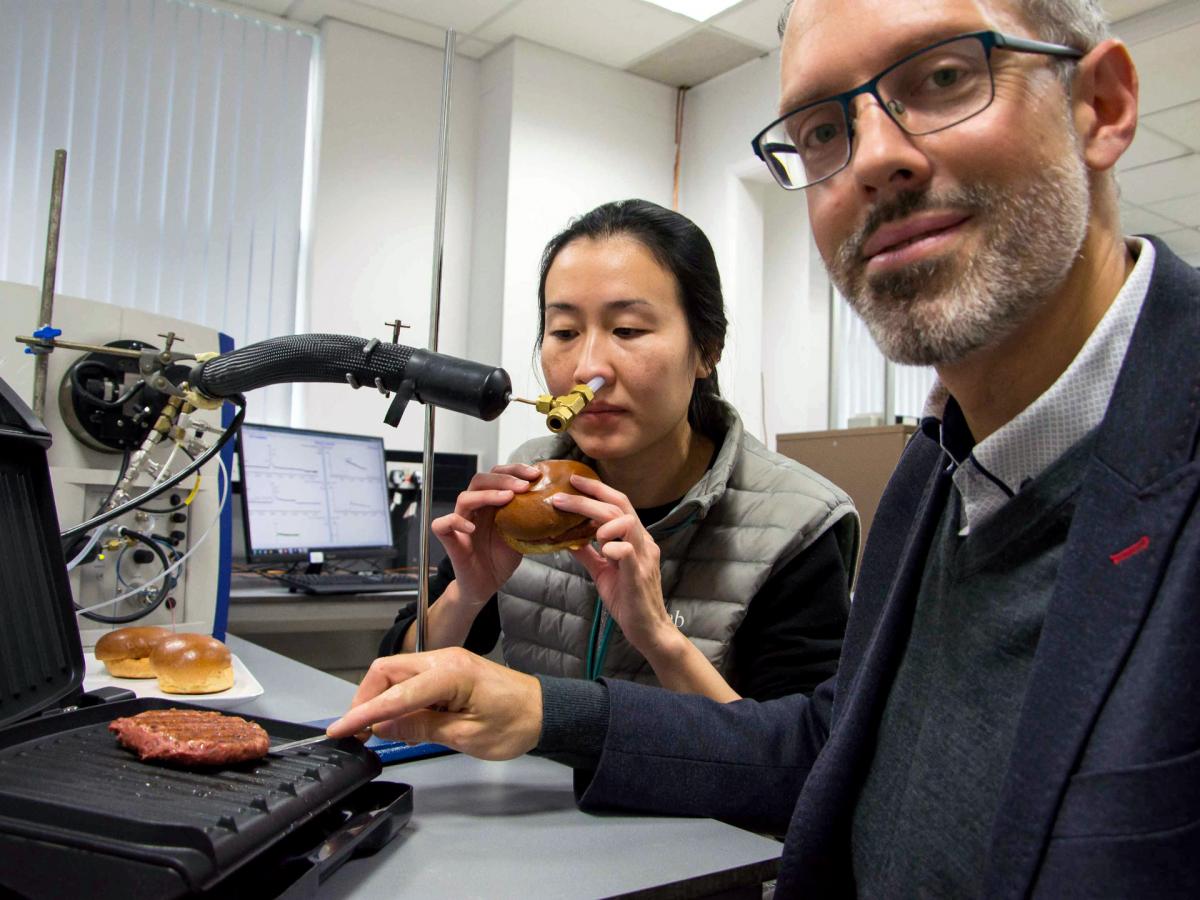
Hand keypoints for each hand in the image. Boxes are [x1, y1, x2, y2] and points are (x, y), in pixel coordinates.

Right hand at [326, 647, 542, 760]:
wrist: (545, 711)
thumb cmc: (515, 724)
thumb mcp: (466, 736)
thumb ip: (421, 728)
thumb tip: (383, 728)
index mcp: (450, 673)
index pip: (395, 693)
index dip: (363, 713)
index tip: (340, 730)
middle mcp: (444, 659)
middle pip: (387, 670)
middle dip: (366, 699)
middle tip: (356, 731)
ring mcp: (446, 660)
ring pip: (396, 672)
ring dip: (381, 698)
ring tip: (377, 729)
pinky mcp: (448, 668)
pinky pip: (412, 678)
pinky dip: (398, 696)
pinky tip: (400, 719)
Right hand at [431, 464, 541, 606]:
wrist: (485, 584)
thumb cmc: (501, 558)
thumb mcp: (523, 535)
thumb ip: (532, 518)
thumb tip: (558, 505)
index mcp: (491, 503)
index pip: (498, 475)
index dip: (515, 470)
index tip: (535, 474)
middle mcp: (475, 508)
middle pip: (481, 479)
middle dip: (504, 478)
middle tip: (525, 484)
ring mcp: (460, 522)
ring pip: (464, 497)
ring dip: (487, 494)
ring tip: (507, 498)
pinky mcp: (449, 539)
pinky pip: (442, 524)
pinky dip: (455, 521)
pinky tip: (472, 528)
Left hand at [552, 475, 674, 654]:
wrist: (648, 629)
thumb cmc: (627, 600)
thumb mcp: (603, 572)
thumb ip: (589, 553)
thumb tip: (567, 538)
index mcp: (635, 538)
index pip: (618, 503)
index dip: (597, 489)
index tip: (574, 480)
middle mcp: (643, 542)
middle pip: (619, 506)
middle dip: (589, 496)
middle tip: (563, 494)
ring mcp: (643, 556)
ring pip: (626, 521)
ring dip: (601, 519)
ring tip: (585, 528)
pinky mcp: (638, 574)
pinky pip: (627, 550)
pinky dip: (611, 546)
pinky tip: (600, 550)